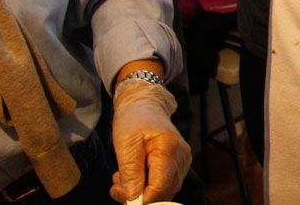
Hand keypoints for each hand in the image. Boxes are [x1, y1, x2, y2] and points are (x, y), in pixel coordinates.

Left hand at [109, 81, 190, 203]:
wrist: (144, 104)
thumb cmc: (134, 119)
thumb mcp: (126, 145)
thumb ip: (131, 174)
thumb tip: (133, 200)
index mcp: (169, 149)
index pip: (160, 188)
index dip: (141, 199)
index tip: (122, 194)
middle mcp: (181, 157)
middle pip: (164, 192)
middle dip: (139, 196)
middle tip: (118, 185)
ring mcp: (182, 161)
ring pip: (164, 190)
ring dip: (142, 191)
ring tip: (123, 177)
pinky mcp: (178, 164)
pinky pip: (164, 183)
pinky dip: (147, 185)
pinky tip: (134, 175)